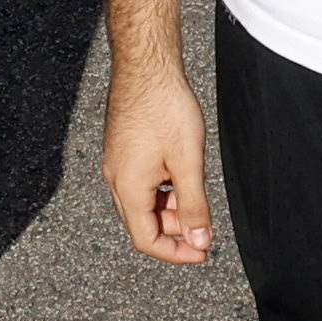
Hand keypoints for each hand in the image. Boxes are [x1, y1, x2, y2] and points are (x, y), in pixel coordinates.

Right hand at [103, 58, 212, 265]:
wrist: (146, 67)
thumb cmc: (165, 108)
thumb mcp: (187, 163)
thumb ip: (194, 207)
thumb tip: (199, 240)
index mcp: (129, 188)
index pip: (146, 240)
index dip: (176, 253)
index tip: (202, 251)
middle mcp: (116, 179)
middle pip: (143, 223)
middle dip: (175, 229)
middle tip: (205, 222)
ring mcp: (117, 164)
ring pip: (143, 202)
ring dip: (170, 208)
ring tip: (196, 192)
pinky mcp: (122, 150)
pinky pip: (141, 183)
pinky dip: (163, 189)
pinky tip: (181, 174)